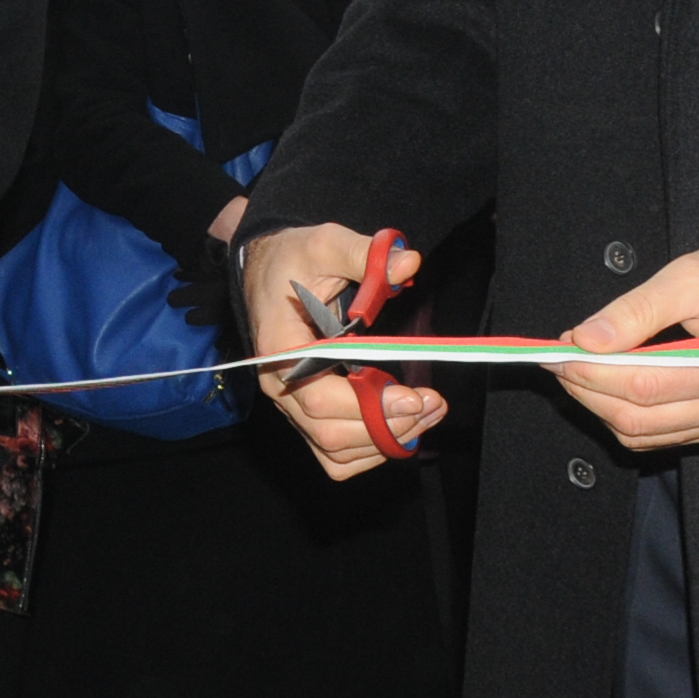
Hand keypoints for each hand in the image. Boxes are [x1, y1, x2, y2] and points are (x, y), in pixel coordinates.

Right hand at [240, 222, 445, 476]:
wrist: (264, 270)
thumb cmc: (292, 259)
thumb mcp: (324, 243)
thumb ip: (364, 254)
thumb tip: (408, 263)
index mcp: (279, 349)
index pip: (321, 398)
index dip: (371, 405)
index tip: (416, 396)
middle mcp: (280, 386)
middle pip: (331, 433)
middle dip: (389, 426)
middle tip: (434, 404)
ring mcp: (291, 404)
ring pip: (335, 451)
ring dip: (386, 441)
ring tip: (428, 413)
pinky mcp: (306, 412)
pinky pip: (334, 453)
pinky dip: (369, 451)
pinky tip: (399, 427)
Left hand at [553, 239, 698, 450]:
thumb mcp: (690, 276)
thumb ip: (636, 309)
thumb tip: (586, 339)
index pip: (646, 384)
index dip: (593, 371)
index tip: (560, 349)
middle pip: (638, 416)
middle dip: (587, 389)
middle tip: (559, 358)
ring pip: (641, 433)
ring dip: (598, 404)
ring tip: (576, 367)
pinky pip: (655, 436)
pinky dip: (620, 415)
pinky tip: (603, 384)